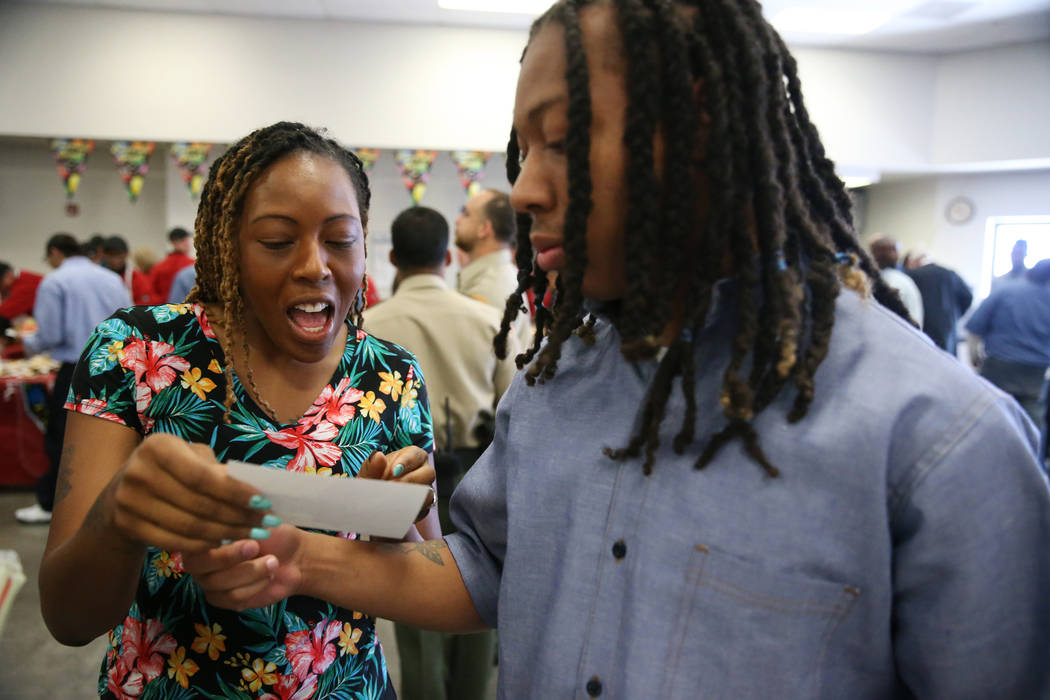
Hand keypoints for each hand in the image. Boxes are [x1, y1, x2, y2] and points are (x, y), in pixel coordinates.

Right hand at [101, 433, 272, 552]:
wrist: (122, 491)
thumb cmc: (172, 468)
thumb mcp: (192, 458)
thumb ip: (219, 470)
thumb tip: (255, 488)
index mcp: (159, 447)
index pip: (204, 477)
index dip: (236, 492)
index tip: (264, 503)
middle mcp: (139, 471)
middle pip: (199, 504)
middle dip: (238, 517)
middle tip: (265, 525)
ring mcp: (128, 500)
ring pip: (189, 527)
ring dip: (226, 533)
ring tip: (252, 534)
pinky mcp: (126, 524)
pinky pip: (173, 542)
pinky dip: (203, 544)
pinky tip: (223, 541)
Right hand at [182, 524, 305, 610]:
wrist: (294, 557)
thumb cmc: (273, 534)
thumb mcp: (257, 518)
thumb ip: (239, 514)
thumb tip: (228, 505)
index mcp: (202, 536)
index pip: (193, 538)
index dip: (214, 536)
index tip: (240, 531)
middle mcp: (199, 561)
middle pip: (199, 565)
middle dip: (229, 556)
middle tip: (255, 546)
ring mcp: (209, 583)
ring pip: (219, 583)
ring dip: (251, 571)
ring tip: (272, 561)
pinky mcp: (224, 600)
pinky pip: (232, 597)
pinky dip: (255, 585)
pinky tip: (269, 576)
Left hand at [356, 446, 435, 520]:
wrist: (371, 500)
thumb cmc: (373, 481)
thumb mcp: (369, 472)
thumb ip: (372, 466)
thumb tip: (378, 456)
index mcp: (412, 456)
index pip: (416, 454)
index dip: (406, 462)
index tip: (394, 471)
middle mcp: (423, 470)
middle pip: (428, 473)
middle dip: (409, 481)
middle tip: (391, 488)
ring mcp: (426, 489)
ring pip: (428, 494)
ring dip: (410, 498)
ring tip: (391, 501)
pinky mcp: (423, 507)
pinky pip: (422, 510)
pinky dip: (408, 511)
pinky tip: (394, 511)